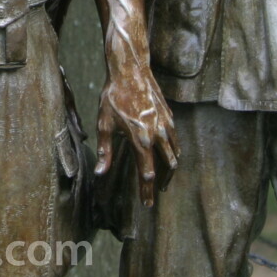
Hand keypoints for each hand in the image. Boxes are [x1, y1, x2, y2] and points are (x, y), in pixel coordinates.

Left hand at [96, 65, 177, 207]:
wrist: (131, 71)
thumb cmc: (113, 97)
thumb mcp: (104, 124)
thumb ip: (105, 150)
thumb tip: (101, 173)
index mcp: (140, 140)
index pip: (146, 173)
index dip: (147, 191)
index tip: (147, 204)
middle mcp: (156, 135)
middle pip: (166, 167)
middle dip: (162, 183)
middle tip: (157, 194)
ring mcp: (166, 125)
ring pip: (174, 154)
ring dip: (170, 169)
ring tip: (164, 180)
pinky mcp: (169, 117)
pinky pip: (175, 140)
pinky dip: (174, 152)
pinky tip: (169, 155)